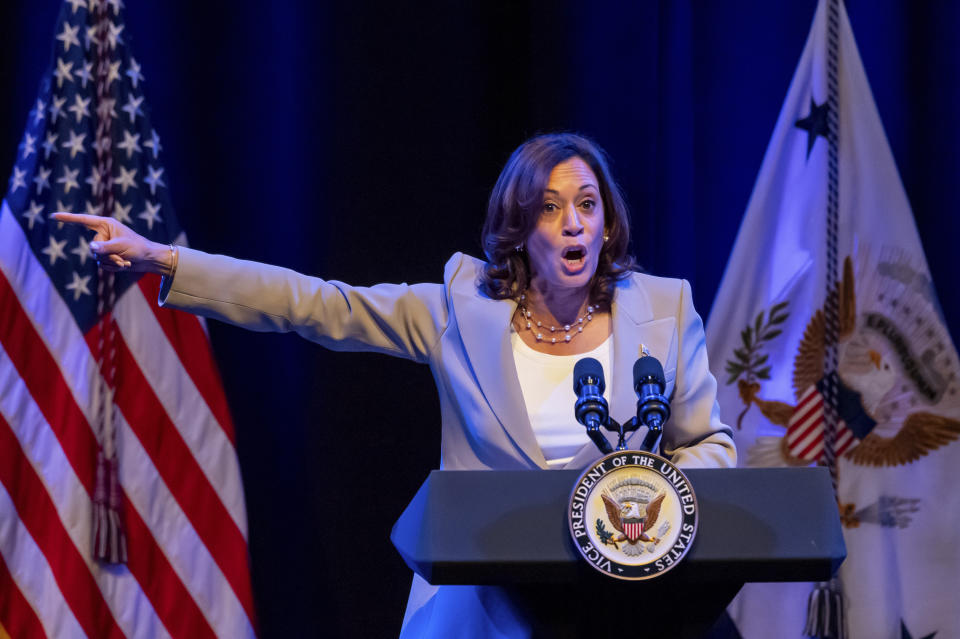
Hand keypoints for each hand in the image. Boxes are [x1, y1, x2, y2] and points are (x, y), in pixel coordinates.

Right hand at [52, 212, 173, 274]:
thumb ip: (106, 247)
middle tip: (123, 257)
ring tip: (125, 261)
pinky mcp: (106, 256)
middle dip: (108, 256)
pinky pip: (102, 265)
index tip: (53, 216)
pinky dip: (113, 267)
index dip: (68, 219)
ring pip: (97, 258)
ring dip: (112, 263)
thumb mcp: (122, 246)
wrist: (149, 259)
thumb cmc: (138, 248)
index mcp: (106, 225)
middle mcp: (102, 234)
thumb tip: (91, 248)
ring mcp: (103, 246)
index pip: (83, 221)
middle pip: (93, 247)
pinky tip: (124, 265)